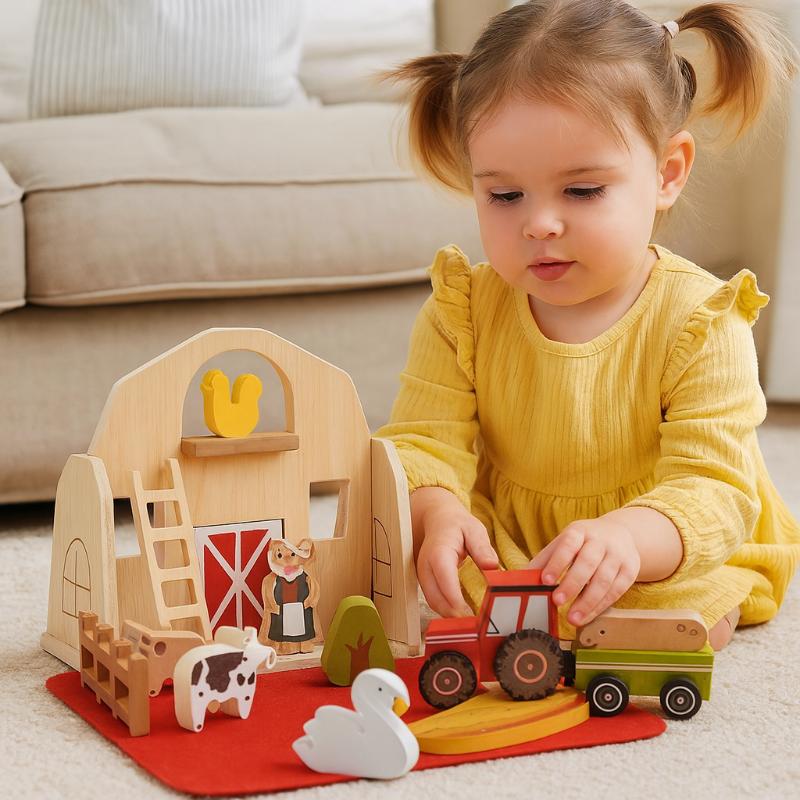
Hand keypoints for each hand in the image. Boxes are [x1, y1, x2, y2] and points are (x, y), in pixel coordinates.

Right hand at [412, 487, 498, 616]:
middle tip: (476, 625)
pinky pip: (434, 599)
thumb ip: (481, 547)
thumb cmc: (456, 525)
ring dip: (450, 615)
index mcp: (439, 552)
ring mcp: (422, 575)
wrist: (436, 519)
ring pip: (433, 602)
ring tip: (473, 623)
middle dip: (454, 614)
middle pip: (435, 597)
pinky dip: (447, 609)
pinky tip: (463, 614)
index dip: (456, 599)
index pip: (444, 579)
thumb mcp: (473, 529)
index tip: (472, 614)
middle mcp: (425, 566)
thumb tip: (491, 565)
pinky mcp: (425, 582)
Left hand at [528, 517, 639, 626]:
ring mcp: (618, 555)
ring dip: (588, 602)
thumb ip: (546, 558)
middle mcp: (601, 541)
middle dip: (572, 584)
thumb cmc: (585, 541)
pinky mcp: (630, 570)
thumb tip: (523, 577)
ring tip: (572, 618)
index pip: (568, 545)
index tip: (546, 580)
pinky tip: (587, 615)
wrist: (620, 533)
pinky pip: (616, 591)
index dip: (557, 562)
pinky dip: (601, 606)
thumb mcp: (565, 541)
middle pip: (588, 563)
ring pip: (604, 580)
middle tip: (557, 601)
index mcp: (580, 531)